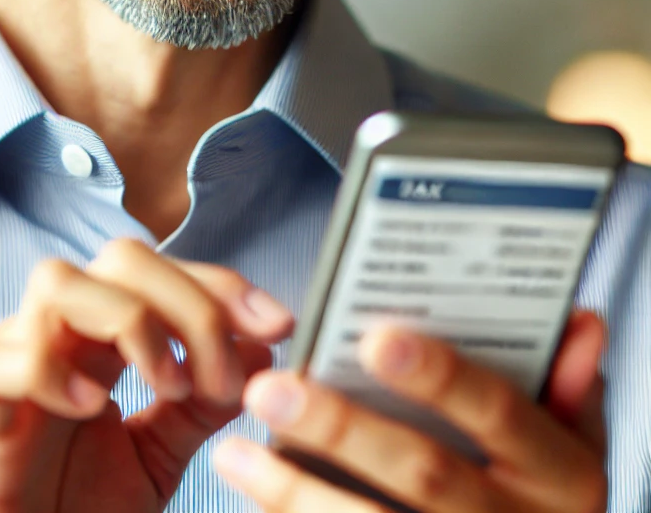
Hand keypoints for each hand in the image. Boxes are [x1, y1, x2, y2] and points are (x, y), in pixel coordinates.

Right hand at [0, 238, 293, 511]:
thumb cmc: (71, 512)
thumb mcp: (157, 455)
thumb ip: (201, 403)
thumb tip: (260, 349)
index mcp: (101, 338)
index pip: (164, 273)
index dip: (222, 286)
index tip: (278, 324)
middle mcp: (60, 332)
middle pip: (121, 258)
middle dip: (189, 302)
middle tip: (224, 376)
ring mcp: (13, 355)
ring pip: (60, 280)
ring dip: (129, 321)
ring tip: (166, 386)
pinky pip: (6, 353)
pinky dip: (54, 369)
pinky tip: (92, 408)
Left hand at [214, 309, 606, 512]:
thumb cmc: (545, 488)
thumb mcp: (575, 440)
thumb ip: (568, 383)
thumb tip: (580, 320)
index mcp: (561, 472)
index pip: (497, 411)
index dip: (438, 375)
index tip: (373, 335)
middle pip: (424, 473)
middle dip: (342, 430)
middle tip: (271, 388)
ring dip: (296, 493)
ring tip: (234, 452)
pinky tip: (255, 496)